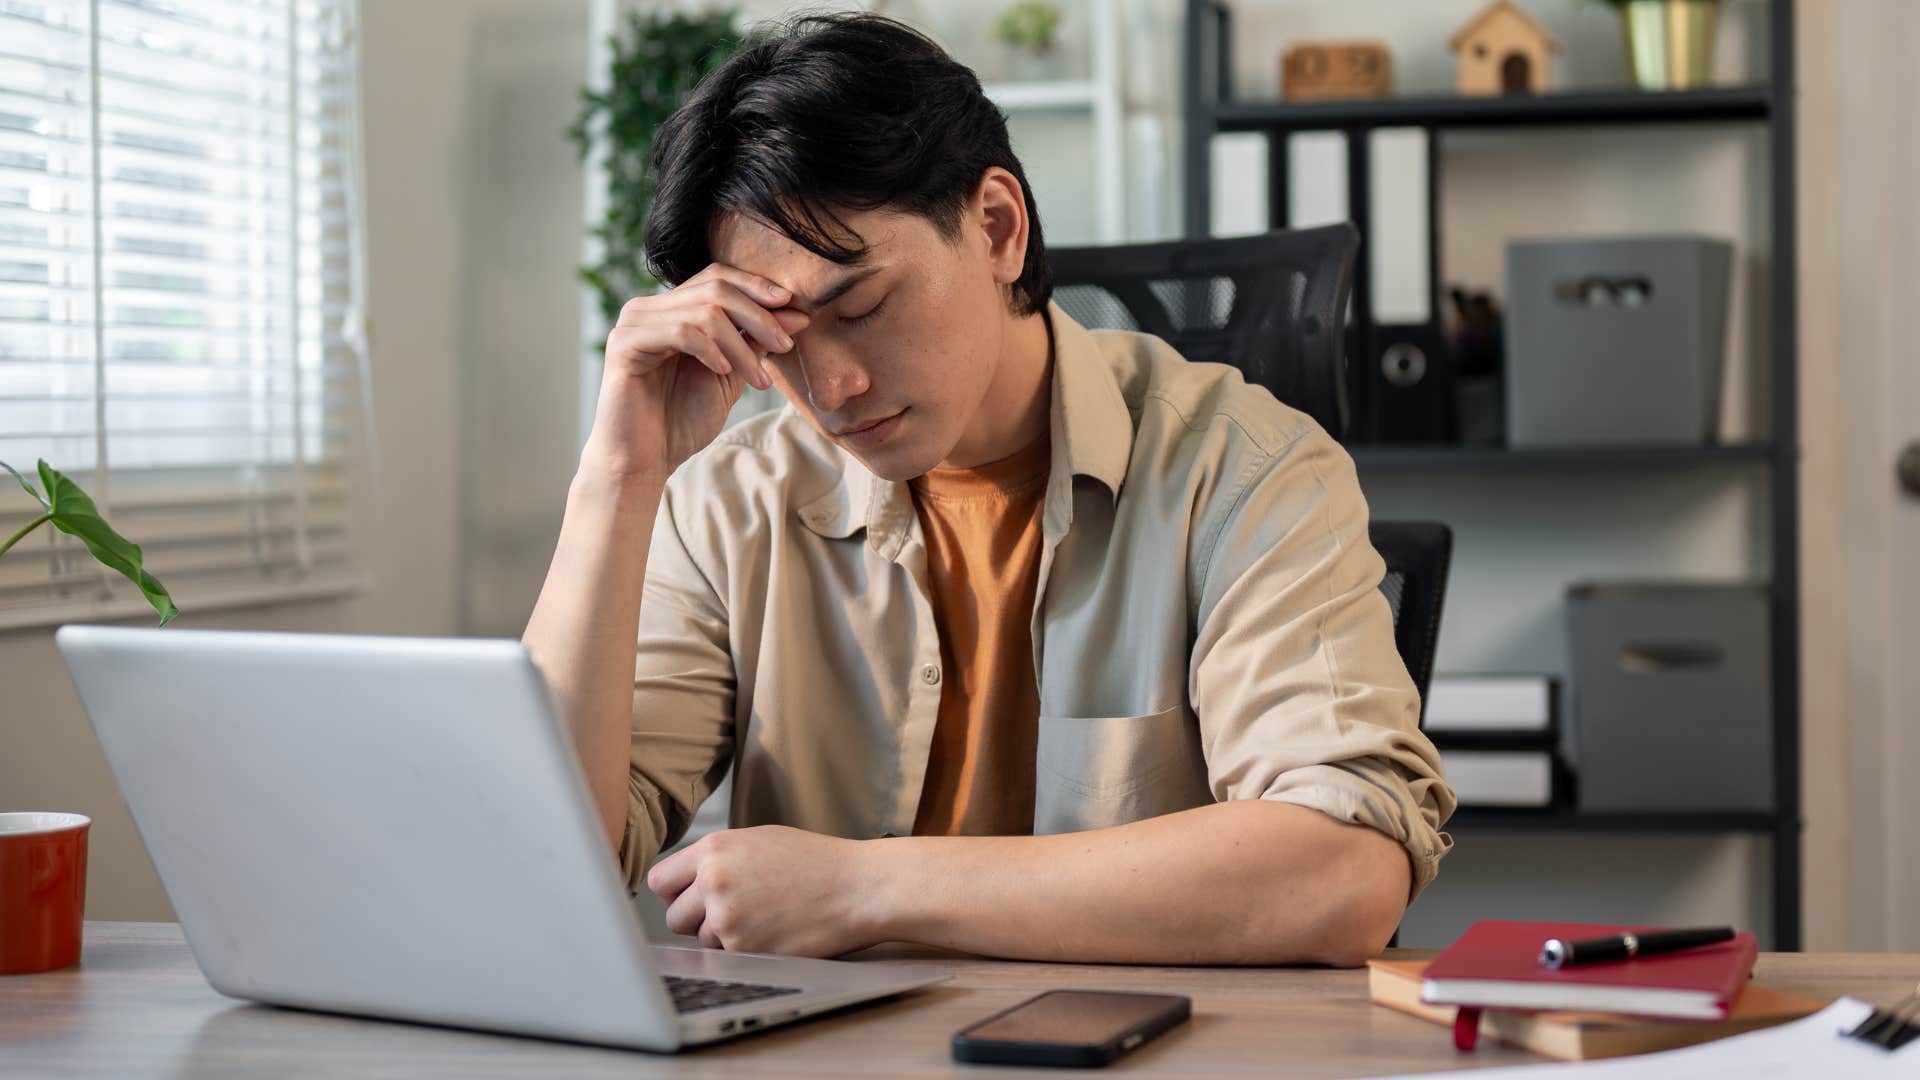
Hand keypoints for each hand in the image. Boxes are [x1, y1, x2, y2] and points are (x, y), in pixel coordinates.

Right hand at [582, 265, 810, 483]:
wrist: (645, 461)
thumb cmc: (682, 421)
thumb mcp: (730, 376)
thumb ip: (754, 342)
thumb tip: (796, 313)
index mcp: (672, 310)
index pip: (718, 278)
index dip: (758, 288)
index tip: (796, 309)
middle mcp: (649, 308)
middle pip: (715, 288)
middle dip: (759, 316)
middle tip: (785, 346)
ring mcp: (633, 323)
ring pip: (704, 312)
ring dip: (741, 345)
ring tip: (758, 378)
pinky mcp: (624, 344)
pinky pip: (681, 331)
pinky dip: (711, 349)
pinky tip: (722, 372)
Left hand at [647, 826, 885, 956]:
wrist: (855, 888)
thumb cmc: (816, 863)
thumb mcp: (758, 841)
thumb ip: (716, 858)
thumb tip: (685, 880)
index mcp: (714, 850)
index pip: (660, 880)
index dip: (675, 892)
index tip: (688, 896)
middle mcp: (713, 882)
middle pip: (673, 916)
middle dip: (695, 919)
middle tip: (730, 912)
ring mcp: (726, 919)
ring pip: (700, 940)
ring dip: (722, 936)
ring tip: (762, 918)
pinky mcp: (743, 950)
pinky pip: (725, 957)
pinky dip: (744, 951)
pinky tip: (772, 933)